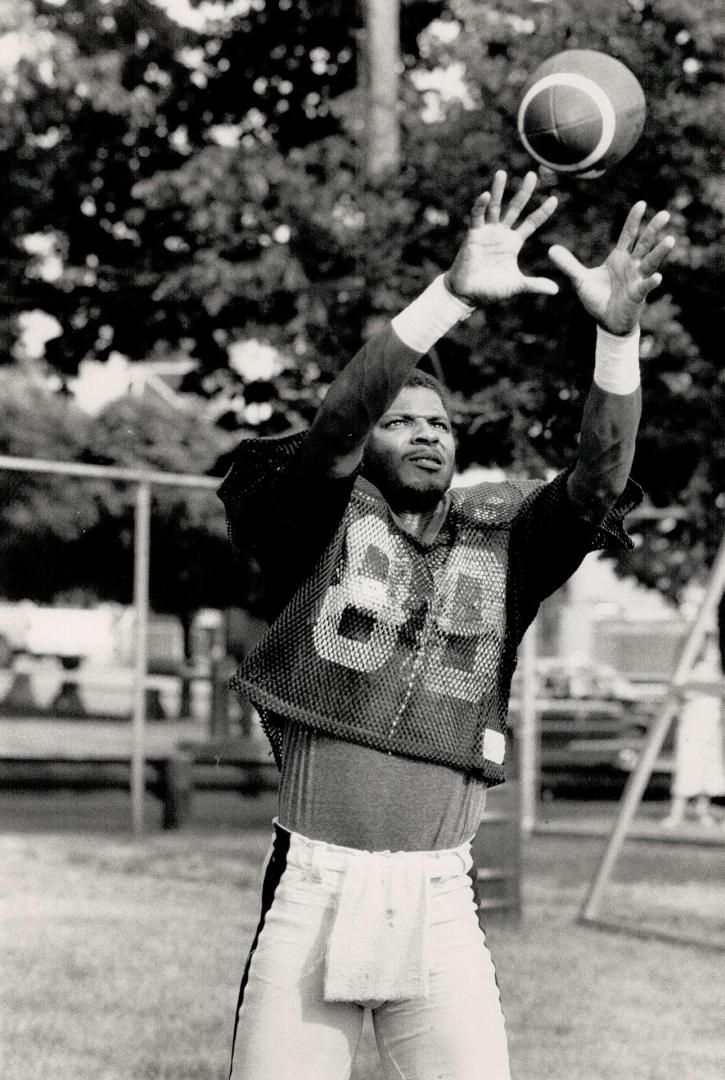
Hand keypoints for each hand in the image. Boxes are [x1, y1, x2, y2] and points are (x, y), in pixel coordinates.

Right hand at [444, 170, 558, 303]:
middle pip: (515, 208)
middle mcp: (502, 233)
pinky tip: (484, 195)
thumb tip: (556, 290)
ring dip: (497, 190)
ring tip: (502, 173)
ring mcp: (487, 232)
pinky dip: (479, 206)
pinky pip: (477, 217)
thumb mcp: (516, 286)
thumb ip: (534, 285)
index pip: (531, 223)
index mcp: (513, 243)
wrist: (467, 295)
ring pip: (494, 206)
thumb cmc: (490, 291)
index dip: (542, 211)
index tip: (555, 198)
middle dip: (524, 192)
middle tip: (533, 174)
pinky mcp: (473, 235)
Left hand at [548, 203, 675, 335]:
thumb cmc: (597, 298)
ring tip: (669, 240)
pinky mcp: (638, 295)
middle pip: (644, 243)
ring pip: (650, 262)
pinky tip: (657, 277)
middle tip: (664, 214)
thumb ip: (568, 264)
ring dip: (659, 252)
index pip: (628, 235)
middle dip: (653, 229)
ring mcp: (637, 279)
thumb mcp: (580, 279)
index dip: (634, 220)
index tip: (641, 203)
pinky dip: (651, 282)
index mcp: (620, 258)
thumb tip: (550, 249)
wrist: (606, 321)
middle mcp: (632, 265)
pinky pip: (646, 287)